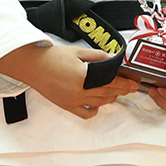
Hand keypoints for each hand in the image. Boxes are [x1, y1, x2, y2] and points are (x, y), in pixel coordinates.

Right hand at [0, 43, 139, 119]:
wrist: (31, 65)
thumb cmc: (51, 57)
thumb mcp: (77, 51)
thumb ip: (97, 56)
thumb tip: (114, 58)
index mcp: (83, 76)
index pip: (112, 82)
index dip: (125, 83)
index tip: (133, 83)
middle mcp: (79, 90)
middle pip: (108, 93)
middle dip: (121, 90)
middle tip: (130, 88)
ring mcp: (73, 100)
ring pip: (100, 103)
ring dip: (111, 98)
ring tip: (116, 93)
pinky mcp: (66, 105)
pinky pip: (85, 113)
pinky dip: (94, 110)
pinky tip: (97, 104)